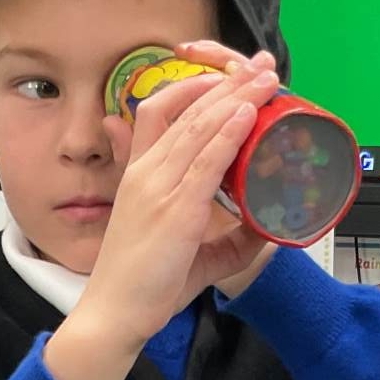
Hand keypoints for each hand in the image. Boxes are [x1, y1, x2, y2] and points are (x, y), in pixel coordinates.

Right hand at [85, 54, 280, 341]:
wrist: (113, 315)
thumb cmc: (143, 288)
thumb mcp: (190, 254)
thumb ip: (227, 241)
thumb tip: (263, 231)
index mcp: (140, 175)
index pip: (159, 112)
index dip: (194, 87)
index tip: (228, 77)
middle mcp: (145, 172)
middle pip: (186, 108)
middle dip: (227, 81)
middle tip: (260, 65)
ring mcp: (157, 187)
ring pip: (198, 125)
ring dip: (236, 96)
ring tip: (265, 77)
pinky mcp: (174, 209)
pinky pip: (205, 160)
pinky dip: (228, 132)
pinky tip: (247, 112)